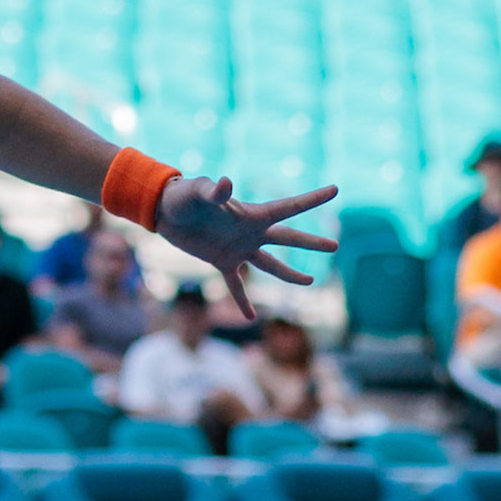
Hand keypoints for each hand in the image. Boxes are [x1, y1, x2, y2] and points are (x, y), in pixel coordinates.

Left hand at [153, 176, 338, 319]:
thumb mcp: (198, 192)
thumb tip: (226, 183)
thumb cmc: (183, 196)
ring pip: (270, 265)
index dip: (312, 199)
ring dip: (289, 275)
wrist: (164, 212)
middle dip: (310, 244)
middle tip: (335, 246)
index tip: (336, 189)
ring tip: (309, 283)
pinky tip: (250, 318)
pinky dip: (242, 301)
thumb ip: (214, 191)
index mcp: (252, 214)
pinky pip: (236, 285)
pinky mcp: (221, 261)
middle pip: (287, 239)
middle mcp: (251, 232)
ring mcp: (238, 248)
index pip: (289, 207)